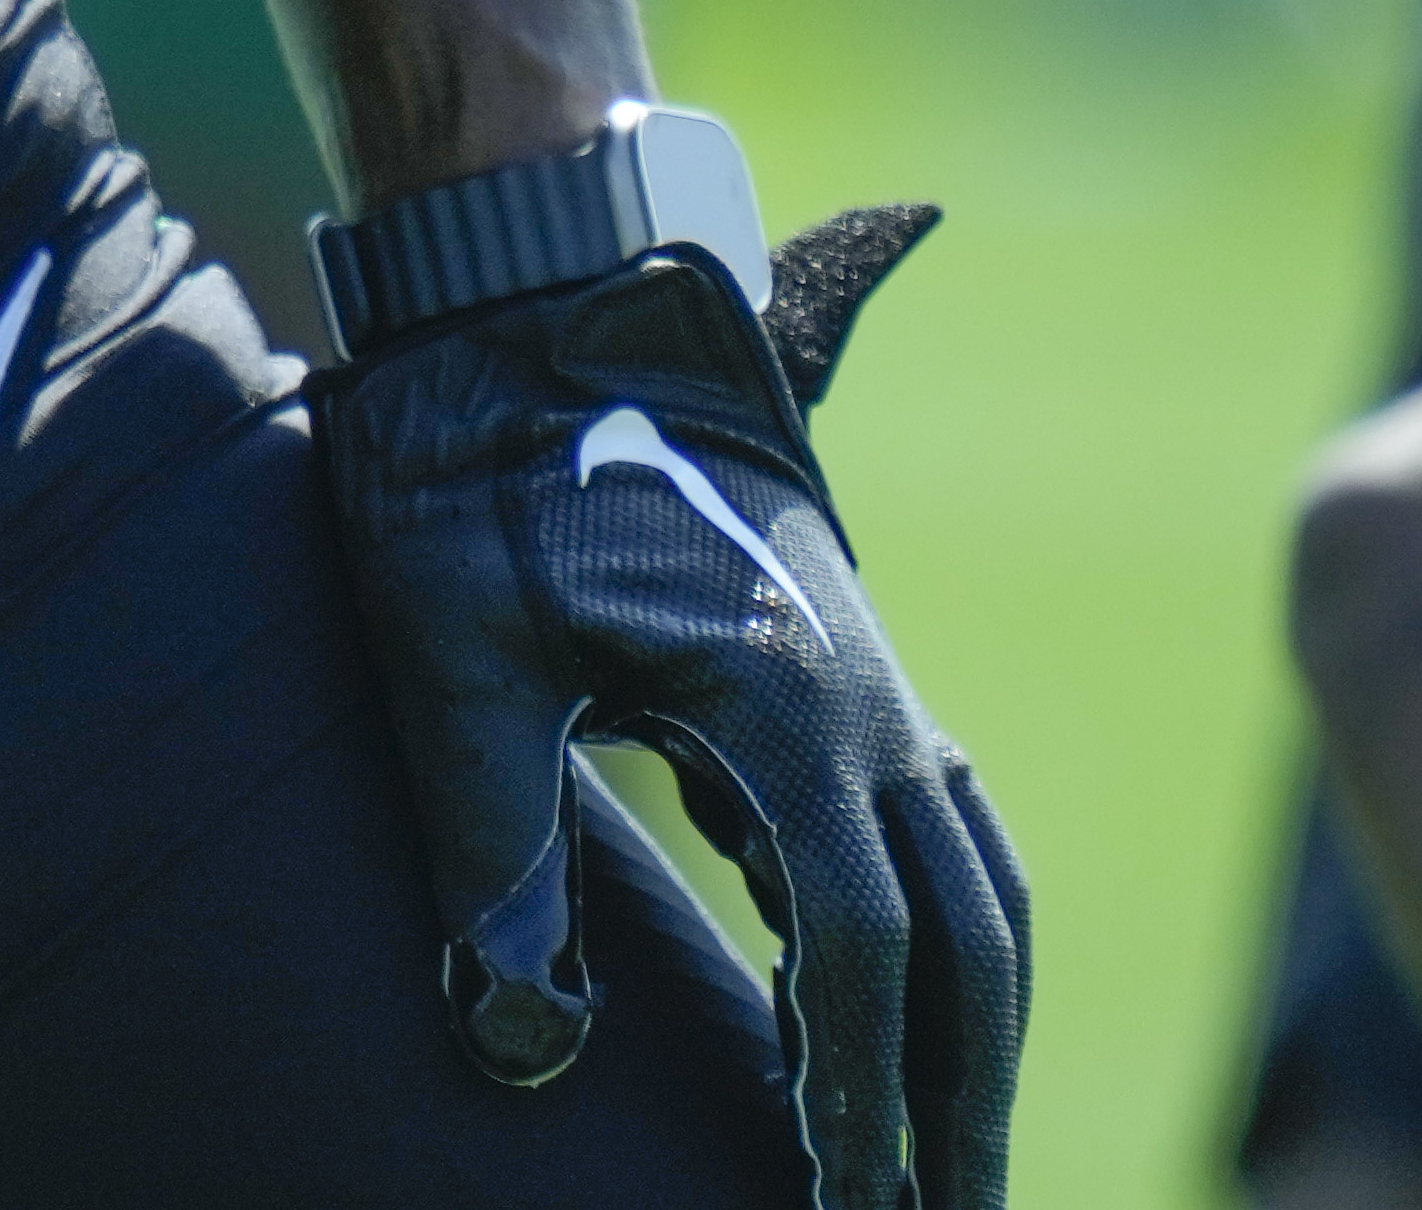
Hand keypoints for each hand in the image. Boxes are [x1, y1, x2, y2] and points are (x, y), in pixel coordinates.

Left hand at [323, 208, 1024, 1208]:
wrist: (523, 301)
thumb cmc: (467, 459)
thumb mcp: (449, 641)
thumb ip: (488, 839)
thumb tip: (517, 1040)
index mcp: (787, 696)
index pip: (858, 945)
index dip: (856, 1090)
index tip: (842, 1199)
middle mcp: (866, 698)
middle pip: (968, 943)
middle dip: (960, 1100)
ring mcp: (868, 684)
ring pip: (972, 896)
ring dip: (964, 1036)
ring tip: (924, 1166)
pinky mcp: (835, 678)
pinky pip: (923, 843)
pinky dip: (919, 950)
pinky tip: (843, 1033)